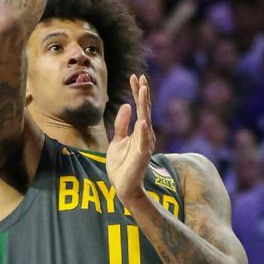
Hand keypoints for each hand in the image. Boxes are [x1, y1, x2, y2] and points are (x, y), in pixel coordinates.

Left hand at [106, 74, 156, 204]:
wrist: (122, 186)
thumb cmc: (121, 165)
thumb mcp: (117, 140)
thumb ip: (122, 124)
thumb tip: (127, 105)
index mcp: (139, 131)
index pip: (139, 107)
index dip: (137, 92)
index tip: (135, 77)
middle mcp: (145, 135)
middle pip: (144, 109)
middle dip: (142, 93)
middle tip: (141, 77)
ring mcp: (145, 144)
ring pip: (146, 120)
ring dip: (144, 105)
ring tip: (143, 90)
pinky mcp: (141, 155)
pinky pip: (143, 141)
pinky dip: (144, 131)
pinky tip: (143, 120)